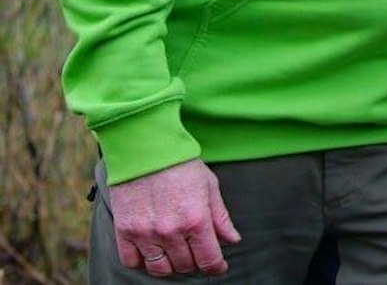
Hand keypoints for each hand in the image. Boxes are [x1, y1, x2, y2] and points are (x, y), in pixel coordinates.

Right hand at [107, 159, 240, 276]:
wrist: (145, 149)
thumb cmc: (181, 165)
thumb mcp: (209, 186)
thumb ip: (220, 217)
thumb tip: (232, 241)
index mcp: (196, 220)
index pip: (209, 260)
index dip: (216, 267)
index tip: (218, 266)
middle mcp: (170, 231)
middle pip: (185, 266)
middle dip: (195, 261)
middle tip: (196, 250)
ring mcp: (145, 233)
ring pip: (159, 269)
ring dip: (170, 265)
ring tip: (175, 252)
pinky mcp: (124, 230)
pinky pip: (132, 261)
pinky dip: (143, 261)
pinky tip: (152, 250)